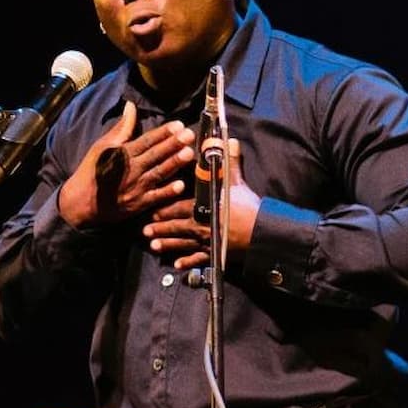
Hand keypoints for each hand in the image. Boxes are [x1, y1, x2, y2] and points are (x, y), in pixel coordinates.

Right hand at [58, 100, 197, 227]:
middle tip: (190, 135)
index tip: (178, 124)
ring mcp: (135, 188)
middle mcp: (131, 169)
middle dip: (173, 144)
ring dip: (174, 163)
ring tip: (189, 154)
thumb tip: (131, 106)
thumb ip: (121, 128)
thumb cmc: (92, 170)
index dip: (163, 133)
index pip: (146, 140)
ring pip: (158, 173)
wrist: (81, 202)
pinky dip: (167, 192)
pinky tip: (180, 185)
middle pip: (155, 154)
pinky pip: (155, 197)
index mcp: (123, 154)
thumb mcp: (102, 146)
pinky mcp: (138, 204)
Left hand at [142, 138, 259, 270]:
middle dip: (160, 229)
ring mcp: (207, 242)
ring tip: (154, 247)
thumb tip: (228, 141)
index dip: (164, 210)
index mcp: (203, 207)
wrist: (262, 231)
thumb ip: (230, 163)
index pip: (178, 208)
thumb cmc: (248, 207)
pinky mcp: (216, 253)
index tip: (151, 212)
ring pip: (183, 244)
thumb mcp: (237, 182)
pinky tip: (177, 266)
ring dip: (168, 245)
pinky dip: (188, 263)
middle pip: (176, 227)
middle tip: (145, 232)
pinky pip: (199, 259)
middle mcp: (201, 226)